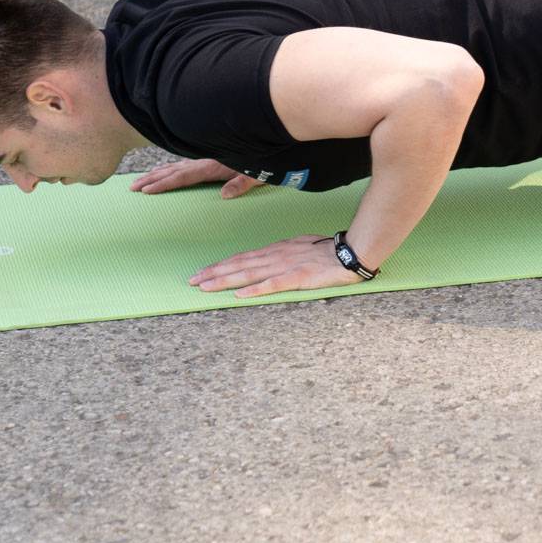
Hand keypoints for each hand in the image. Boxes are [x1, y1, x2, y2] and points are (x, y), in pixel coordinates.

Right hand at [130, 157, 264, 199]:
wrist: (270, 134)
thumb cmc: (266, 158)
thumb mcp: (258, 173)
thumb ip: (242, 184)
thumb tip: (224, 196)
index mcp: (212, 165)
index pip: (183, 177)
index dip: (164, 184)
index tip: (146, 191)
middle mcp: (205, 160)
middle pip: (173, 170)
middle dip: (152, 179)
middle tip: (132, 188)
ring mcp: (206, 157)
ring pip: (176, 165)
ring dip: (158, 173)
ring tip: (140, 180)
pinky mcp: (209, 157)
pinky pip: (185, 163)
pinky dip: (171, 167)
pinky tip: (166, 170)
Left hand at [189, 234, 364, 298]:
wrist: (349, 251)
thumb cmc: (326, 250)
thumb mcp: (298, 247)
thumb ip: (280, 254)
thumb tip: (265, 260)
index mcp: (275, 250)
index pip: (242, 258)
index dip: (221, 265)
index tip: (202, 272)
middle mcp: (275, 257)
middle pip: (239, 265)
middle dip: (214, 273)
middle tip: (192, 281)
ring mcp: (285, 267)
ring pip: (249, 274)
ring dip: (225, 281)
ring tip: (206, 287)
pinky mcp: (297, 278)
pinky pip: (272, 285)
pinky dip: (255, 290)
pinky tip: (241, 296)